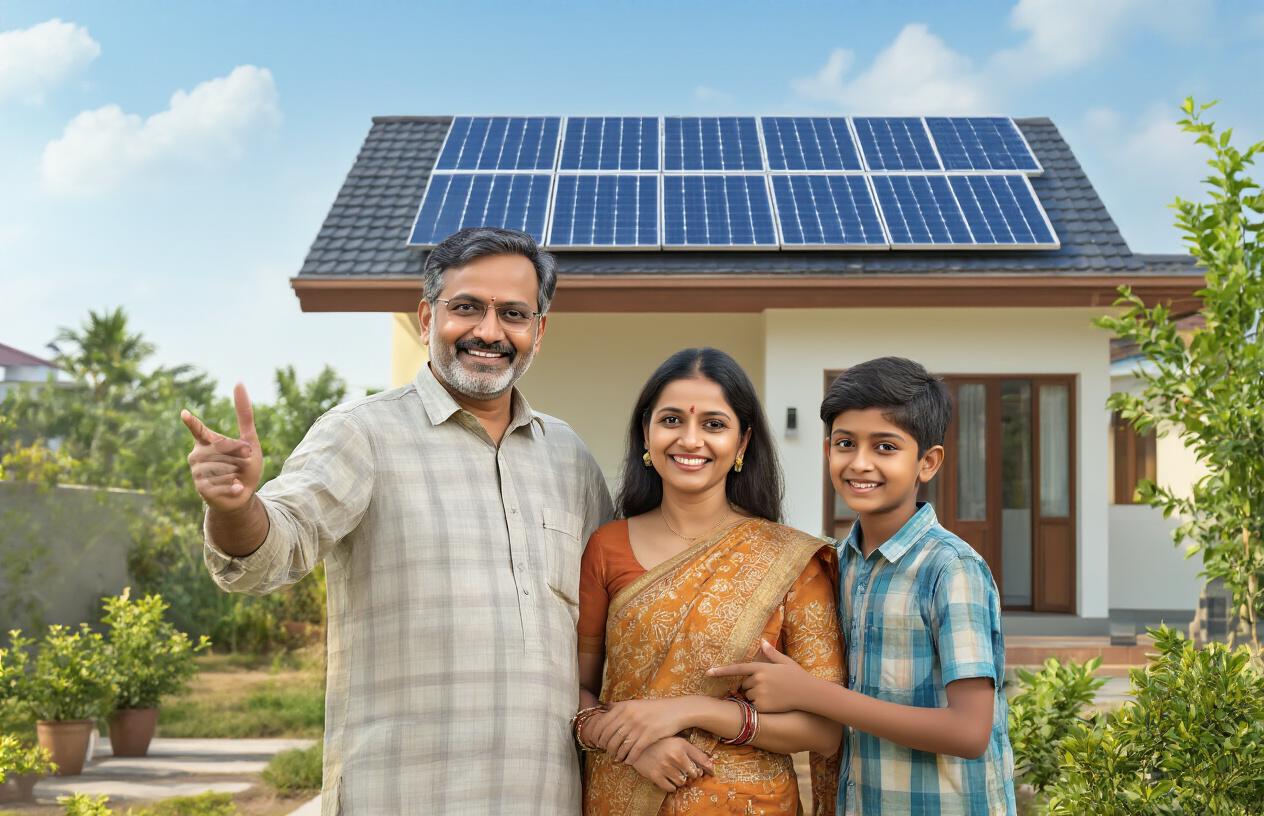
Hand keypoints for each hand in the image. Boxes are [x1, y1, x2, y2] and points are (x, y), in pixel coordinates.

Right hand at [182, 383, 262, 512]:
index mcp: (208, 441)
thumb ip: (244, 414)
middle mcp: (198, 454)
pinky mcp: (200, 488)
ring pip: (221, 466)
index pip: (198, 429)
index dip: (193, 422)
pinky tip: (234, 488)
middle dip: (239, 455)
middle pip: (221, 449)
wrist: (243, 495)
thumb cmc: (245, 466)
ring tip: (235, 476)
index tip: (185, 413)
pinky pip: (220, 482)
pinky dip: (233, 486)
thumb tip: (239, 383)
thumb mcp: (249, 440)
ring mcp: (197, 472)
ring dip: (236, 471)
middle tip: (243, 463)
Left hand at [588, 698, 689, 764]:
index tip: (597, 743)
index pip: (603, 724)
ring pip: (621, 746)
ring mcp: (639, 726)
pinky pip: (634, 751)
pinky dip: (630, 759)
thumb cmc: (654, 708)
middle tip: (608, 752)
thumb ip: (618, 706)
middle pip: (610, 737)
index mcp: (624, 707)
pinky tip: (629, 761)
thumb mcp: (634, 703)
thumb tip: (602, 710)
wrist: (676, 711)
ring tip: (618, 758)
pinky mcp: (649, 735)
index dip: (597, 736)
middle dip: (606, 747)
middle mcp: (629, 716)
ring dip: (617, 755)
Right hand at [627, 736, 712, 792]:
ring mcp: (664, 767)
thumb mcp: (679, 742)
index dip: (699, 769)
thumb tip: (711, 766)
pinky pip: (670, 788)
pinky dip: (671, 786)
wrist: (638, 745)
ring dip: (680, 780)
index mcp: (680, 747)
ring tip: (675, 774)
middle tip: (684, 771)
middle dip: (690, 775)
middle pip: (692, 775)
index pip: (699, 764)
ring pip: (681, 782)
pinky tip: (668, 778)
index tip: (696, 769)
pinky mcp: (655, 776)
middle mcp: (673, 757)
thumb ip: (696, 753)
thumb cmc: (661, 743)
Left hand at [706, 639, 814, 712]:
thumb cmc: (798, 676)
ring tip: (774, 694)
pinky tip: (774, 703)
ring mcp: (760, 693)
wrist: (809, 693)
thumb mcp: (785, 662)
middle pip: (744, 684)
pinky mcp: (763, 706)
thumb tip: (762, 640)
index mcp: (762, 667)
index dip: (721, 671)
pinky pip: (755, 706)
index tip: (708, 672)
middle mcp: (759, 679)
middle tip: (769, 686)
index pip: (737, 668)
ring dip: (757, 696)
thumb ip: (771, 653)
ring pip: (750, 696)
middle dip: (752, 686)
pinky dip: (761, 706)